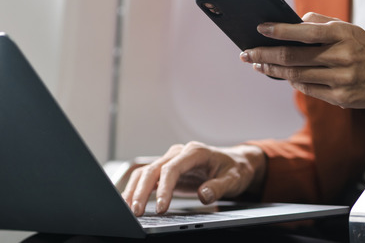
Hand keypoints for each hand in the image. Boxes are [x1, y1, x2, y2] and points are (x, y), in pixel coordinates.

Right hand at [120, 142, 265, 215]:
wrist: (235, 162)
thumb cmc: (234, 168)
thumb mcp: (234, 179)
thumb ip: (218, 187)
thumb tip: (203, 195)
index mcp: (195, 152)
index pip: (172, 168)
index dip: (164, 188)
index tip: (161, 207)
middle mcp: (179, 153)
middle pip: (153, 169)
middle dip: (142, 191)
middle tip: (137, 212)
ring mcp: (171, 160)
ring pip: (146, 172)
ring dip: (134, 190)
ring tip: (129, 209)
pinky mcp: (167, 169)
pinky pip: (148, 177)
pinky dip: (137, 189)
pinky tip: (131, 202)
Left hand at [240, 12, 364, 122]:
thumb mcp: (350, 29)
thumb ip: (321, 23)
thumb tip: (292, 21)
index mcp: (344, 34)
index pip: (304, 32)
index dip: (278, 31)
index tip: (259, 28)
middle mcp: (343, 57)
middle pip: (293, 57)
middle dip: (265, 54)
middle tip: (246, 53)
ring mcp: (342, 81)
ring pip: (296, 76)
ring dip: (272, 70)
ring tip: (258, 64)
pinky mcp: (342, 99)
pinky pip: (308, 90)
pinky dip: (292, 81)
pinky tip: (281, 75)